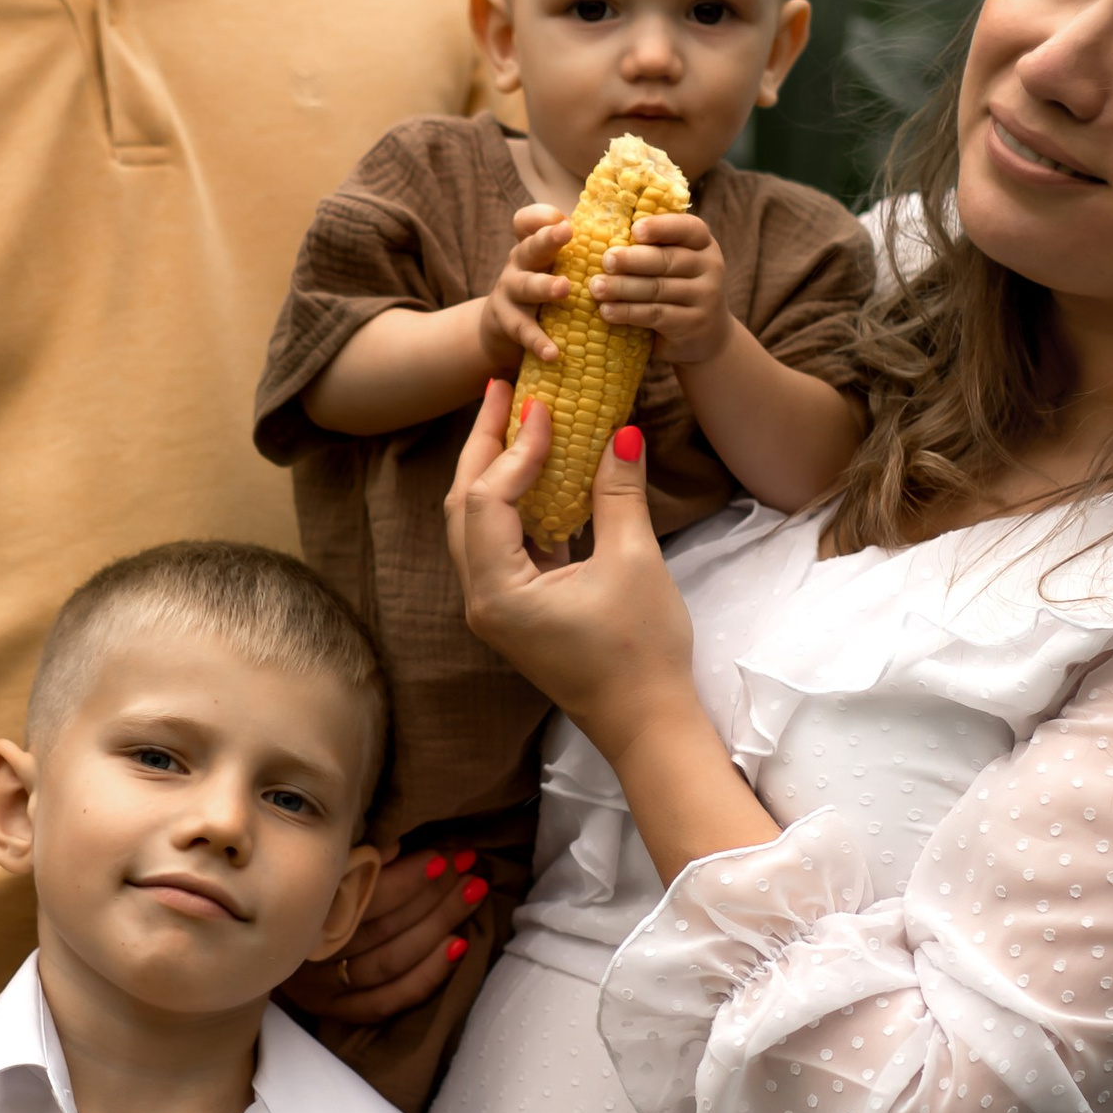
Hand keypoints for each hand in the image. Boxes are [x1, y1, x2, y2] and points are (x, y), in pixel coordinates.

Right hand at [280, 839, 490, 1027]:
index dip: (405, 878)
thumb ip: (350, 861)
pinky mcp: (336, 1013)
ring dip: (438, 925)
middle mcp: (306, 955)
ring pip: (390, 961)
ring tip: (472, 894)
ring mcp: (321, 989)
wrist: (251, 946)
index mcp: (298, 911)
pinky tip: (459, 946)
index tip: (442, 855)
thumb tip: (394, 848)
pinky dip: (427, 976)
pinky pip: (387, 1001)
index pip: (360, 897)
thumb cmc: (298, 894)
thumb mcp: (316, 871)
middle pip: (381, 928)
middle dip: (433, 895)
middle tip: (470, 868)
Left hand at [445, 387, 695, 751]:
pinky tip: (540, 471)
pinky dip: (516, 503)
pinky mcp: (516, 609)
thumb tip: (620, 431)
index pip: (487, 499)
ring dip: (495, 471)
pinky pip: (502, 543)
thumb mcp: (634, 562)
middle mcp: (481, 599)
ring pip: (478, 523)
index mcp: (497, 592)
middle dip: (483, 444)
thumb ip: (618, 492)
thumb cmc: (641, 652)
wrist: (647, 723)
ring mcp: (495, 606)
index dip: (515, 448)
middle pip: (465, 505)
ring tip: (516, 420)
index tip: (545, 407)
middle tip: (502, 389)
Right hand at [474, 204, 571, 382]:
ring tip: (563, 288)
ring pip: (525, 285)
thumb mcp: (556, 268)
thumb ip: (584, 254)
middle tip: (567, 232)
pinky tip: (553, 353)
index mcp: (535, 247)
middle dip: (548, 238)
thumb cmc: (544, 292)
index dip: (542, 216)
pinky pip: (523, 331)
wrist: (503, 329)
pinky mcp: (506, 323)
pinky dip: (538, 342)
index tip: (564, 216)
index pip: (530, 222)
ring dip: (544, 285)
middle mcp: (520, 264)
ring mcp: (510, 292)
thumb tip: (635, 241)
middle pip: (530, 246)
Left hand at [592, 210, 729, 367]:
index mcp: (702, 244)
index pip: (687, 228)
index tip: (634, 229)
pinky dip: (628, 312)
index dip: (661, 227)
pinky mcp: (693, 324)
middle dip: (632, 259)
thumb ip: (649, 248)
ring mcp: (705, 297)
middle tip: (606, 260)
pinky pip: (656, 315)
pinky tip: (607, 311)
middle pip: (667, 260)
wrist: (705, 338)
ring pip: (658, 289)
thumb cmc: (676, 291)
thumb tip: (595, 231)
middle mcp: (709, 267)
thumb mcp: (673, 265)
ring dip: (623, 287)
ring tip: (596, 287)